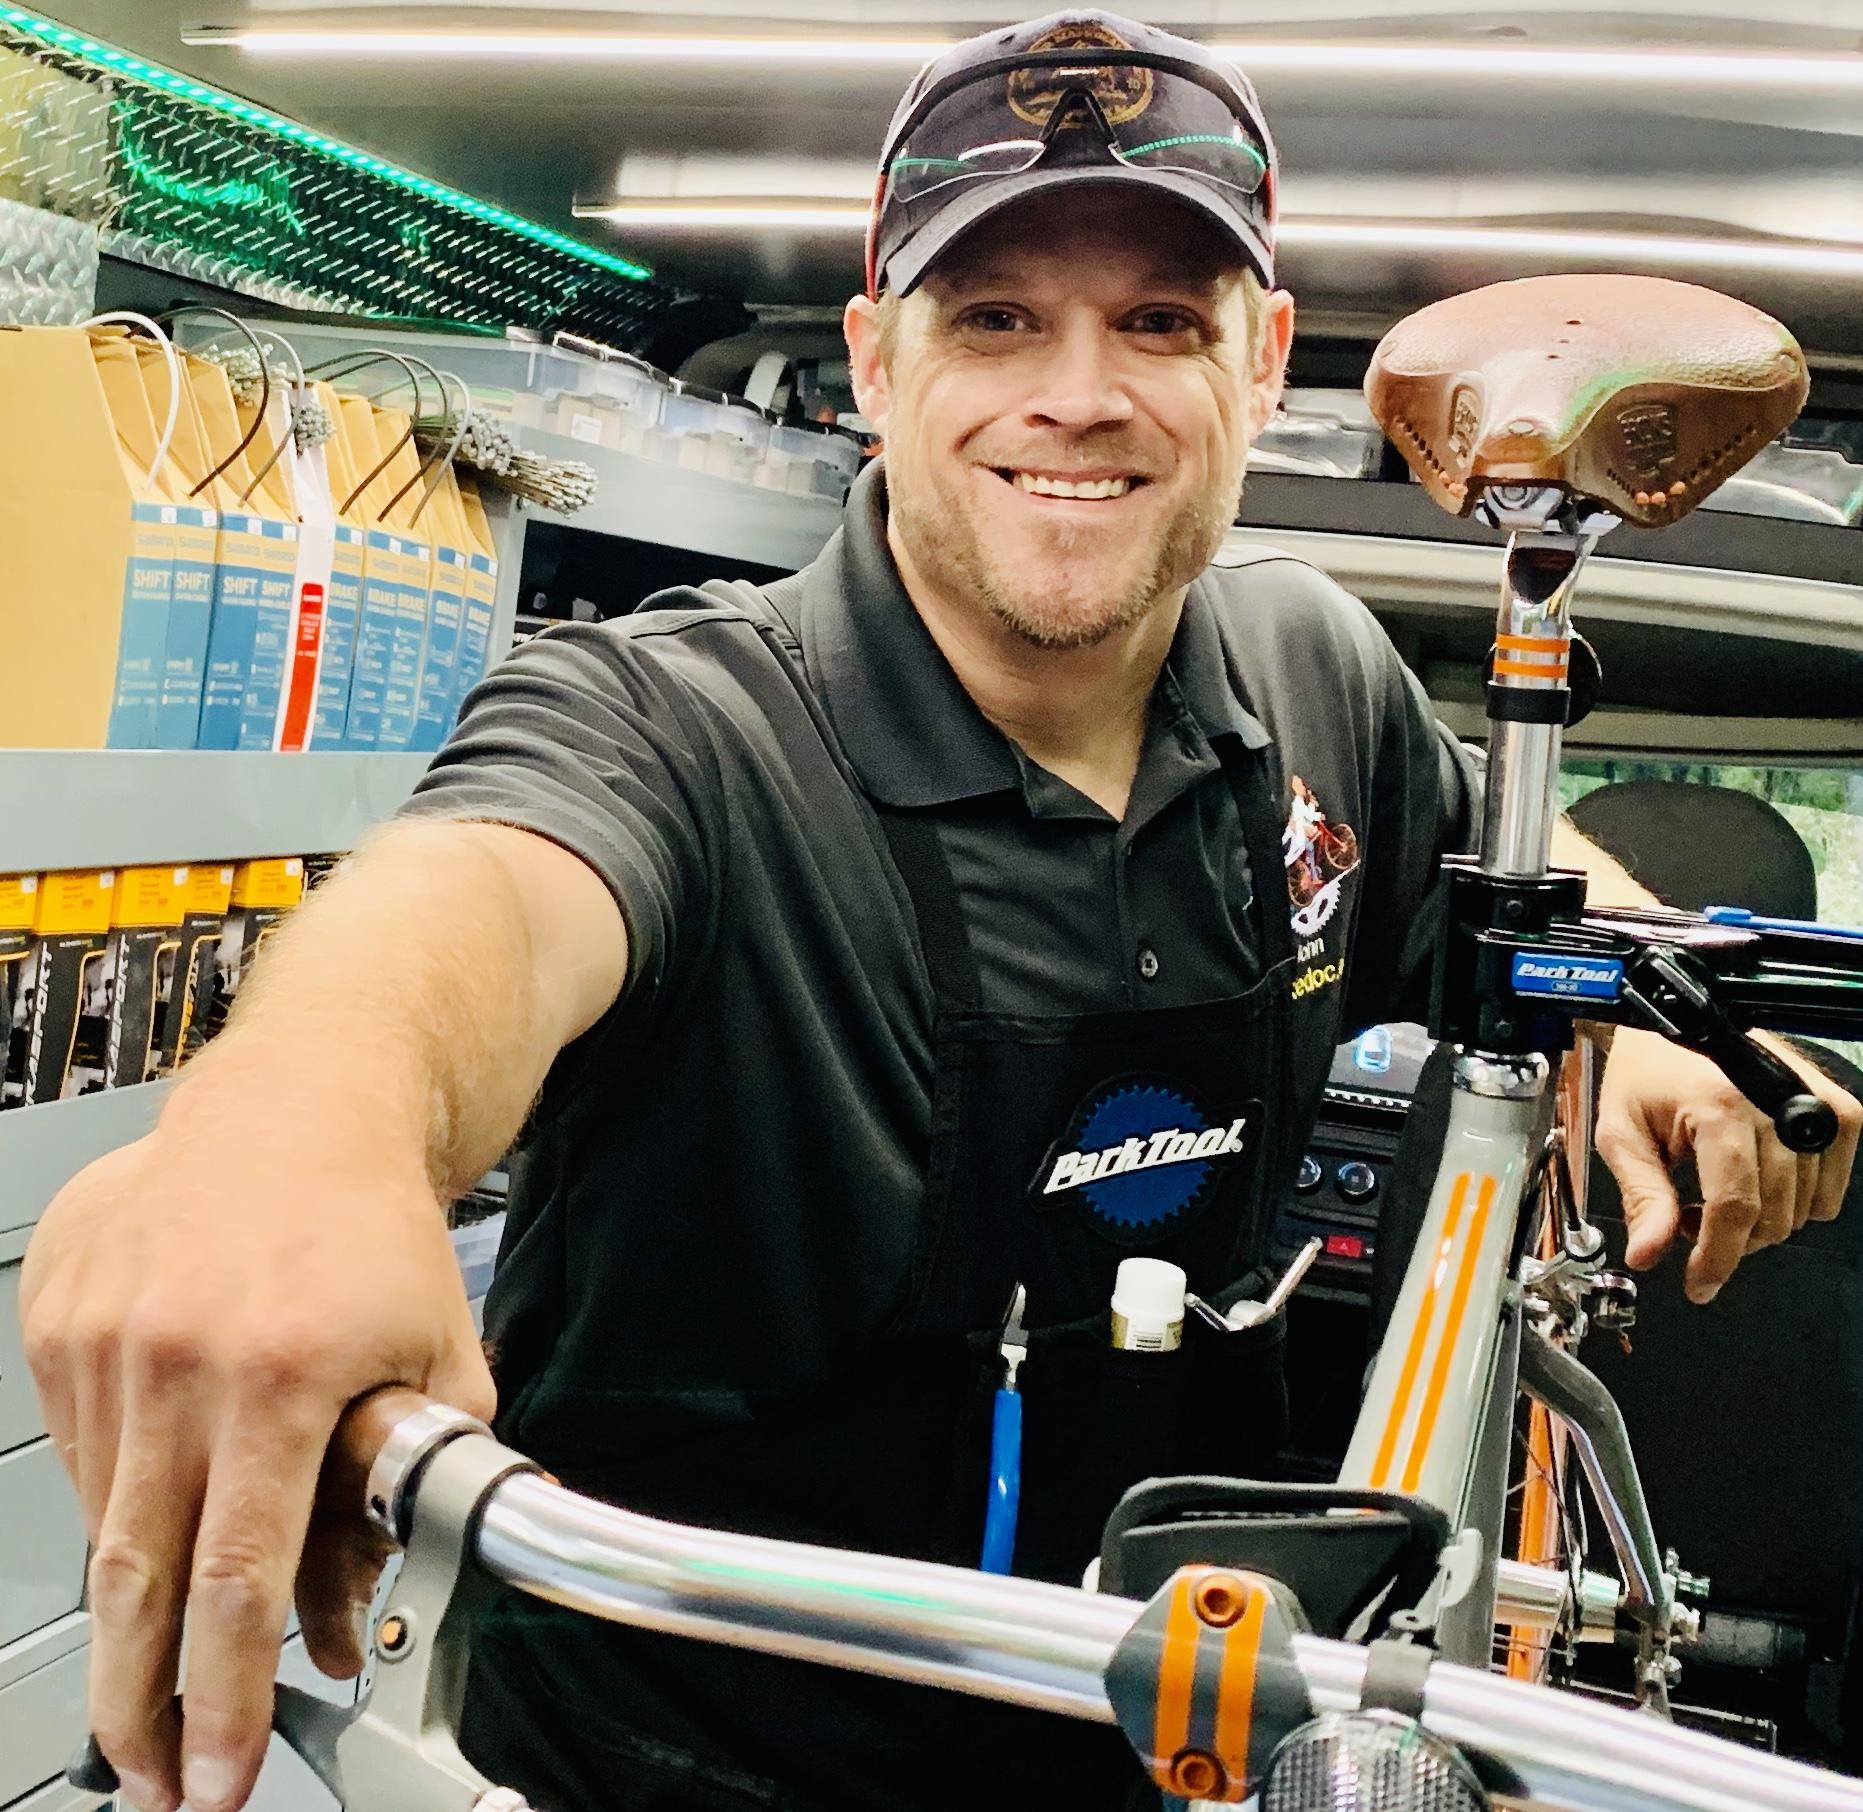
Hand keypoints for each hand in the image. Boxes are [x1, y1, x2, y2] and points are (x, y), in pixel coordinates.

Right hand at [19, 1107, 494, 1811]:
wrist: (303, 1106)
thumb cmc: (376, 1228)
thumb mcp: (438, 1359)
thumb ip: (410, 1494)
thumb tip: (356, 1623)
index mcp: (279, 1373)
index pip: (235, 1582)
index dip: (224, 1700)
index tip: (219, 1773)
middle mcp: (176, 1358)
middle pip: (136, 1583)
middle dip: (141, 1706)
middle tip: (154, 1777)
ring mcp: (102, 1337)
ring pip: (106, 1521)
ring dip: (136, 1598)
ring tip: (172, 1640)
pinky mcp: (57, 1321)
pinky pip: (77, 1450)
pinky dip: (122, 1491)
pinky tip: (168, 1475)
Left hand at [1595, 1028, 1860, 1302]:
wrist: (1678, 1022)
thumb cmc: (1646, 1068)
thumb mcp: (1623, 1130)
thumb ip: (1642, 1195)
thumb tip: (1648, 1255)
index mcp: (1721, 1107)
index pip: (1734, 1209)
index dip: (1718, 1257)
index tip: (1699, 1284)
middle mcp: (1777, 1104)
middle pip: (1771, 1216)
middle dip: (1728, 1238)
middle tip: (1685, 1218)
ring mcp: (1814, 1105)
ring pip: (1803, 1209)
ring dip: (1760, 1221)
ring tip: (1713, 1190)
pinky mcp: (1837, 1109)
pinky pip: (1830, 1187)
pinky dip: (1797, 1200)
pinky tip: (1757, 1181)